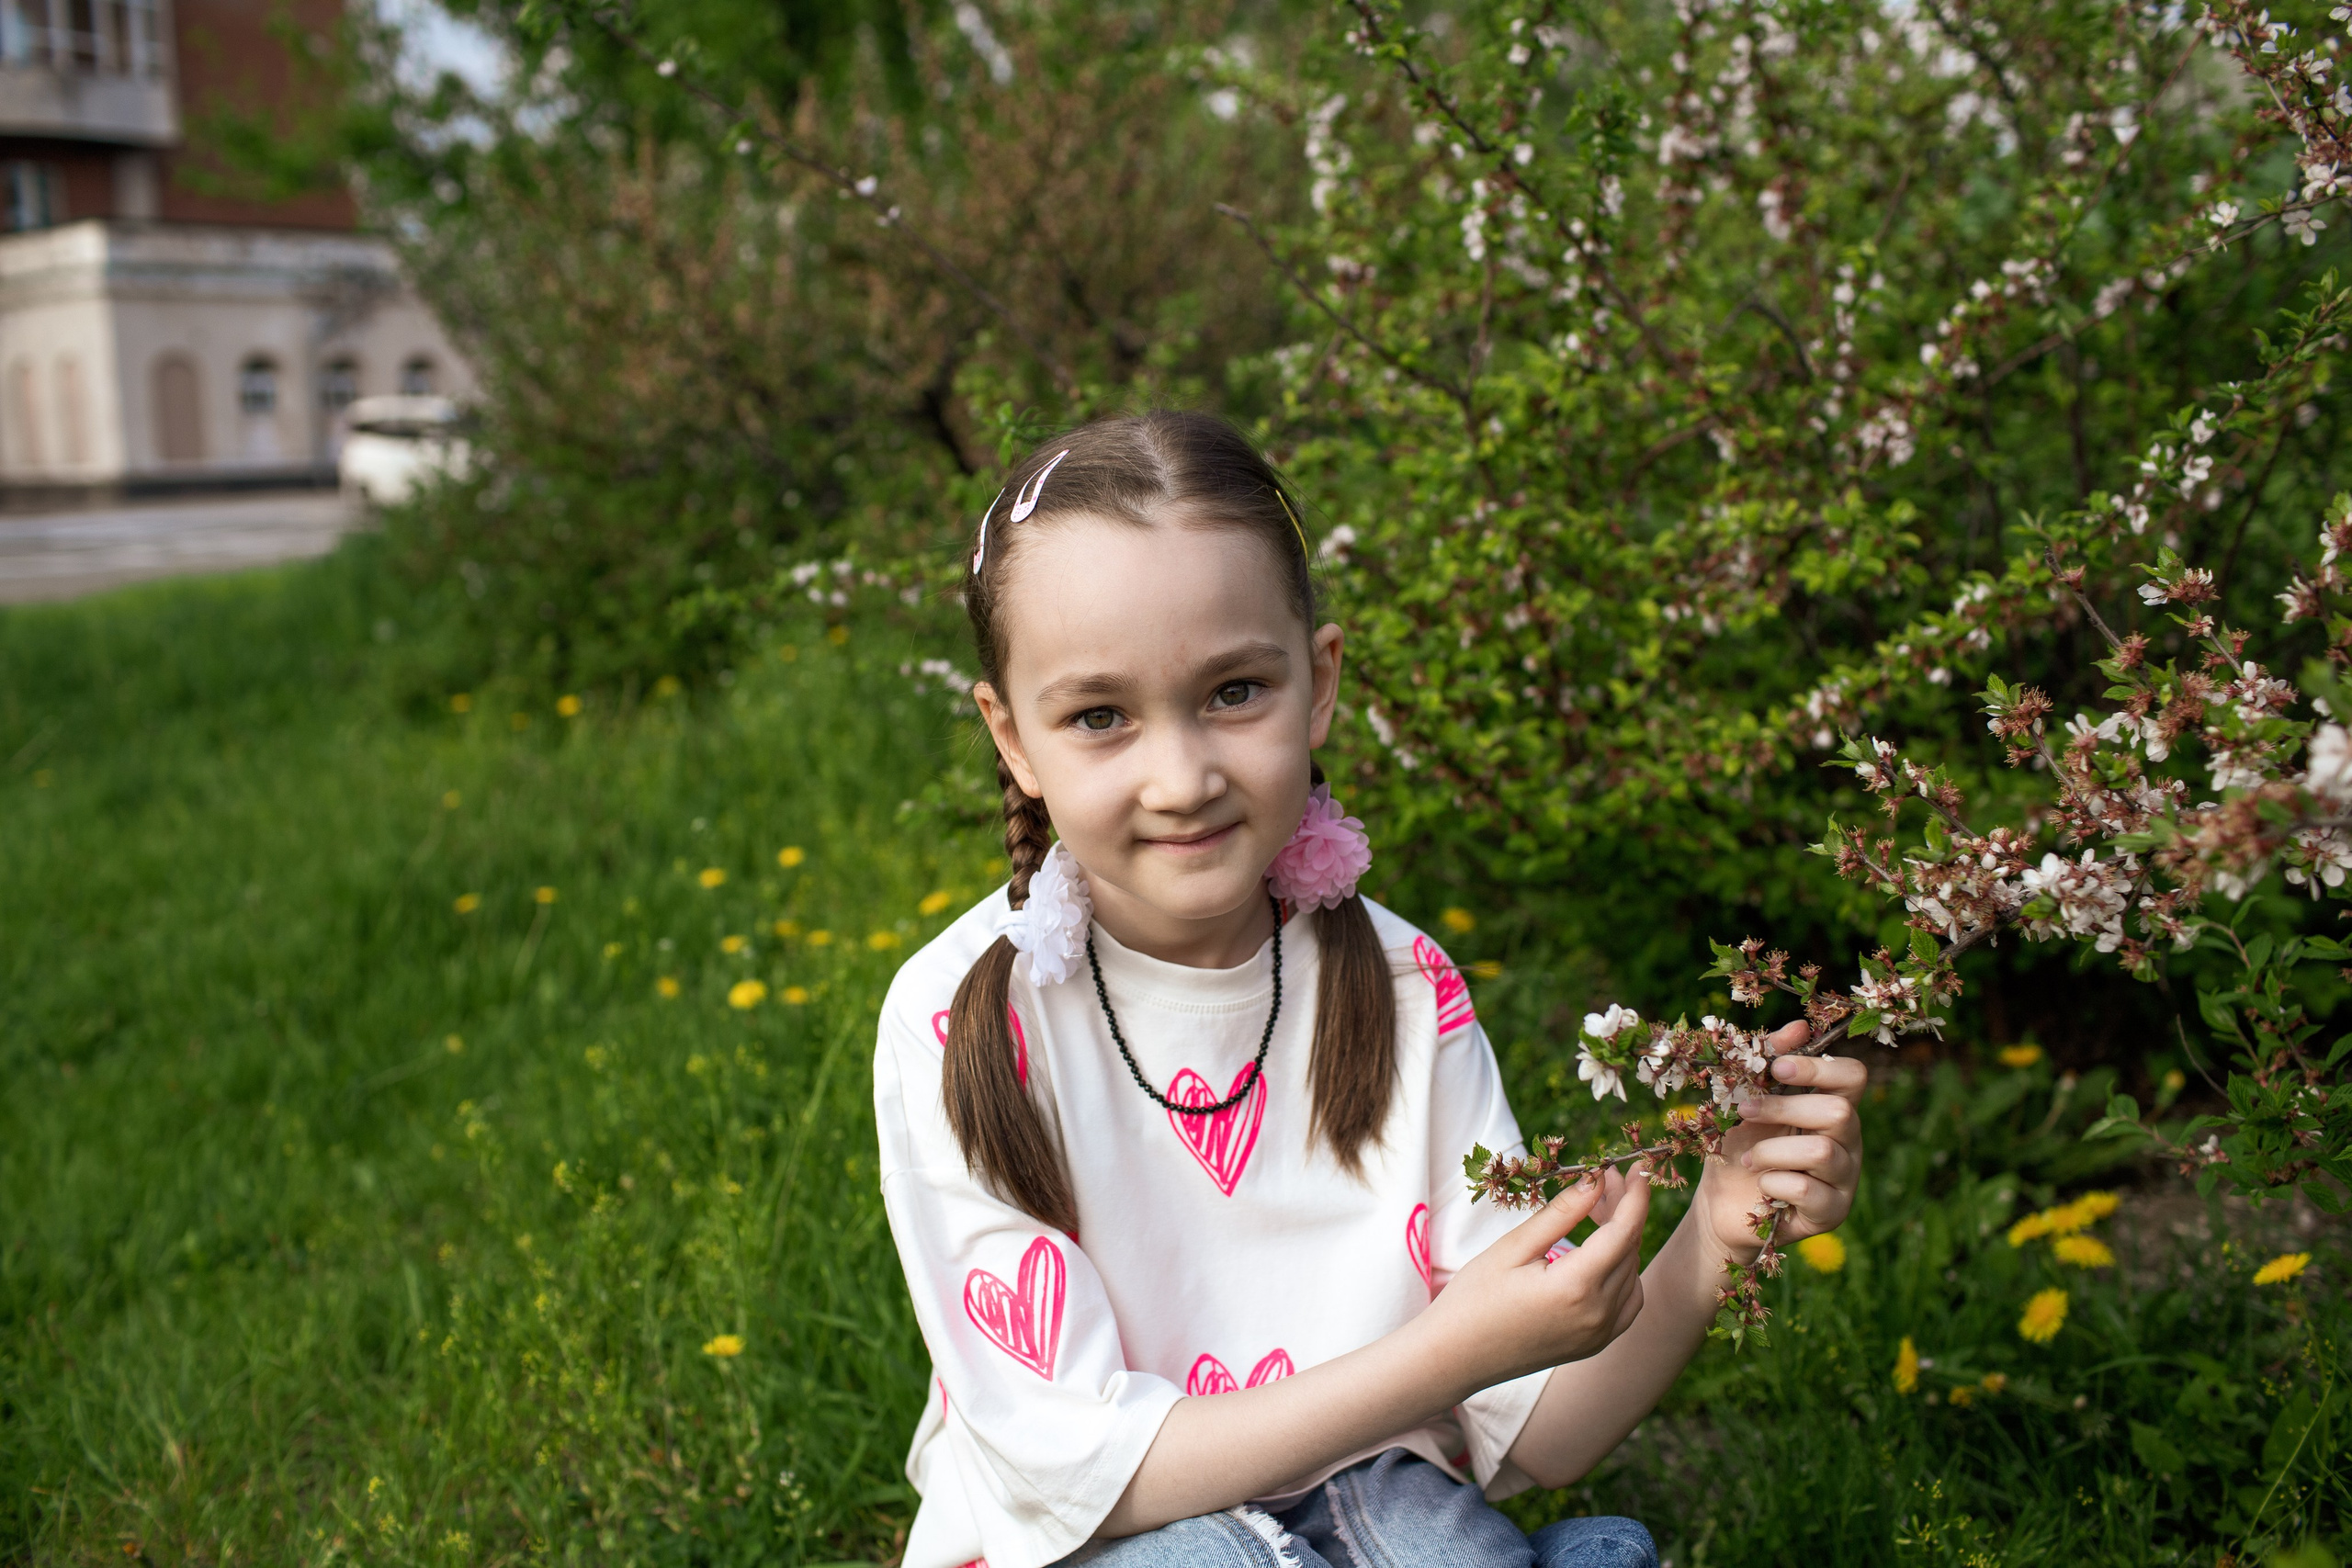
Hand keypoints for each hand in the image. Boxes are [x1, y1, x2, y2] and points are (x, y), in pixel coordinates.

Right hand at [1421, 1166, 1651, 1388]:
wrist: (1454, 1358)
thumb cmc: (1473, 1298)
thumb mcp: (1513, 1247)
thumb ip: (1560, 1214)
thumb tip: (1595, 1181)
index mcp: (1576, 1288)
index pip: (1624, 1232)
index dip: (1635, 1196)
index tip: (1638, 1166)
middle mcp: (1598, 1315)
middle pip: (1629, 1250)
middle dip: (1623, 1210)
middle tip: (1602, 1178)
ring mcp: (1599, 1335)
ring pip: (1632, 1274)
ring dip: (1624, 1240)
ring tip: (1598, 1210)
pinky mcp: (1593, 1345)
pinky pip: (1627, 1303)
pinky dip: (1625, 1273)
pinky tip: (1604, 1255)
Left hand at [1692, 1020, 1864, 1261]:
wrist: (1720, 1204)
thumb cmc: (1738, 1145)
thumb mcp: (1746, 1099)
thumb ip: (1768, 1061)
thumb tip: (1799, 1026)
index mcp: (1832, 1106)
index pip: (1853, 1076)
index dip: (1818, 1068)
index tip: (1776, 1070)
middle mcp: (1848, 1141)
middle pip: (1839, 1112)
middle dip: (1782, 1109)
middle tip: (1744, 1113)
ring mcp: (1845, 1178)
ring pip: (1823, 1151)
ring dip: (1771, 1150)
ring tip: (1749, 1159)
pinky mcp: (1833, 1212)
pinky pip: (1808, 1188)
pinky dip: (1774, 1183)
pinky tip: (1763, 1187)